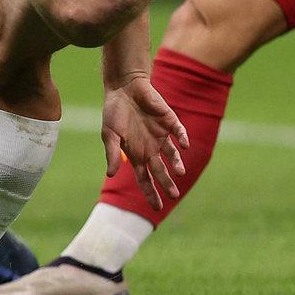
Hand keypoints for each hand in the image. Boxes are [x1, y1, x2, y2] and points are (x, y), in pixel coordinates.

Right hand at [100, 75, 188, 211]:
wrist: (124, 87)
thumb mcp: (109, 134)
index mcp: (136, 154)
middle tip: (174, 195)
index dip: (151, 193)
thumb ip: (112, 154)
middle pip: (161, 171)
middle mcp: (150, 147)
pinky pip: (179, 132)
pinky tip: (184, 145)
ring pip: (173, 155)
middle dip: (167, 184)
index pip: (145, 179)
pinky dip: (183, 138)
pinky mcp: (169, 120)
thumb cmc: (114, 111)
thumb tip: (110, 175)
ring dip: (177, 163)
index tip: (157, 207)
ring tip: (180, 172)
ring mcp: (161, 134)